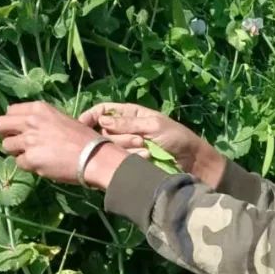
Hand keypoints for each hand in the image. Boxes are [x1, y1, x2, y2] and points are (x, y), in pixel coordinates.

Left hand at [0, 101, 114, 183]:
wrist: (94, 156)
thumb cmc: (83, 138)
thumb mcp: (62, 119)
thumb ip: (42, 120)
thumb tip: (28, 128)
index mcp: (38, 108)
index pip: (10, 111)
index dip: (13, 122)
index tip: (20, 129)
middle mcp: (30, 121)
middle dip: (6, 134)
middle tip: (18, 142)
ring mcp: (29, 141)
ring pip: (6, 145)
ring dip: (16, 151)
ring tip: (31, 155)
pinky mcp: (30, 159)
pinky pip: (19, 163)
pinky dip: (28, 165)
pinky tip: (41, 165)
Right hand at [78, 102, 224, 187]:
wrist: (192, 161)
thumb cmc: (176, 137)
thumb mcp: (153, 125)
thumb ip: (128, 123)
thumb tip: (102, 121)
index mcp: (130, 114)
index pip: (102, 111)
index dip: (90, 116)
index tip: (82, 125)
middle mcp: (124, 130)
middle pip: (104, 131)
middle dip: (118, 137)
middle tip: (140, 141)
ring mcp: (126, 147)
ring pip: (111, 147)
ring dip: (128, 148)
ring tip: (148, 150)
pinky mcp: (130, 162)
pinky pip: (120, 161)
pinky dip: (131, 159)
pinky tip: (146, 159)